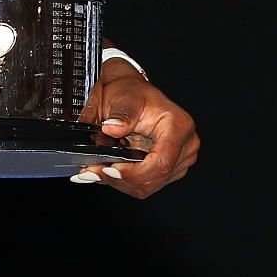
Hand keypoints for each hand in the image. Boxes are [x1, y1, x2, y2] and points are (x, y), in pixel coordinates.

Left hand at [73, 59, 199, 197]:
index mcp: (178, 126)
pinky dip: (123, 181)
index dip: (134, 173)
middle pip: (155, 179)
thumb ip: (120, 115)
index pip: (161, 162)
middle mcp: (185, 145)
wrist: (128, 89)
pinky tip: (104, 171)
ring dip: (119, 182)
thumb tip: (112, 128)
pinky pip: (145, 184)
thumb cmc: (128, 90)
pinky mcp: (168, 168)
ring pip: (148, 186)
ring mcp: (178, 159)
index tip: (109, 169)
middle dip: (121, 179)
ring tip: (93, 171)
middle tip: (91, 171)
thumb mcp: (122, 97)